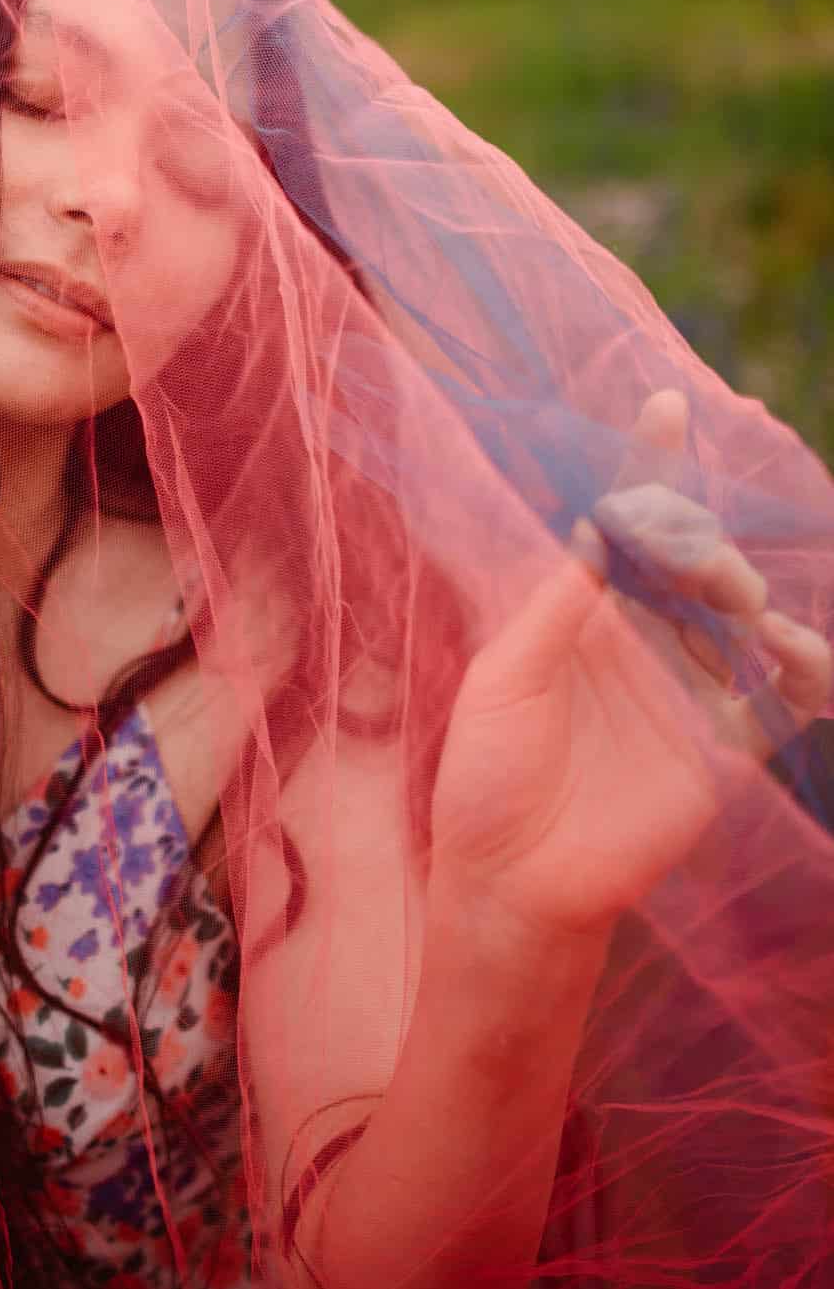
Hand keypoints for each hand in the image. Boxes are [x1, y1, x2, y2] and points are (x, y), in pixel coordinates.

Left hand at [429, 388, 831, 943]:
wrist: (514, 884)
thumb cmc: (488, 777)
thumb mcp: (505, 676)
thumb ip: (556, 602)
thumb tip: (596, 522)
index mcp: (582, 612)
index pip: (621, 524)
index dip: (646, 465)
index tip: (665, 404)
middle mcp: (642, 640)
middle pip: (690, 559)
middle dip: (701, 538)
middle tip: (696, 555)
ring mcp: (687, 690)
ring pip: (739, 615)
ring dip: (743, 592)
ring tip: (733, 597)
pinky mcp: (723, 746)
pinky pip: (780, 696)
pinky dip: (804, 666)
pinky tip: (797, 651)